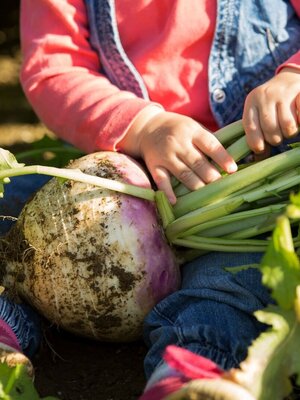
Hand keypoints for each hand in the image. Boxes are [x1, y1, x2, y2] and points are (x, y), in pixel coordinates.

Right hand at [120, 107, 236, 203]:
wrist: (147, 127)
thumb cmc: (177, 129)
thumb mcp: (193, 127)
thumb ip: (208, 141)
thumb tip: (230, 162)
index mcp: (191, 131)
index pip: (210, 145)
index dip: (222, 158)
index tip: (233, 169)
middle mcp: (178, 143)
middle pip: (197, 162)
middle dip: (211, 175)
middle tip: (221, 186)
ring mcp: (165, 155)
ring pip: (183, 173)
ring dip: (196, 185)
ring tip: (207, 194)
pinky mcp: (154, 165)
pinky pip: (161, 180)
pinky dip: (167, 192)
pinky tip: (175, 201)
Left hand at [242, 67, 299, 152]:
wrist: (289, 79)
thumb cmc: (272, 105)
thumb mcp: (259, 114)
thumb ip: (257, 133)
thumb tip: (258, 160)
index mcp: (251, 102)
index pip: (251, 127)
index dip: (256, 143)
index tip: (261, 149)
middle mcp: (265, 95)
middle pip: (270, 129)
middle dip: (276, 139)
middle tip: (279, 135)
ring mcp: (283, 92)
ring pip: (287, 125)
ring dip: (290, 132)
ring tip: (289, 128)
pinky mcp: (299, 91)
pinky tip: (298, 118)